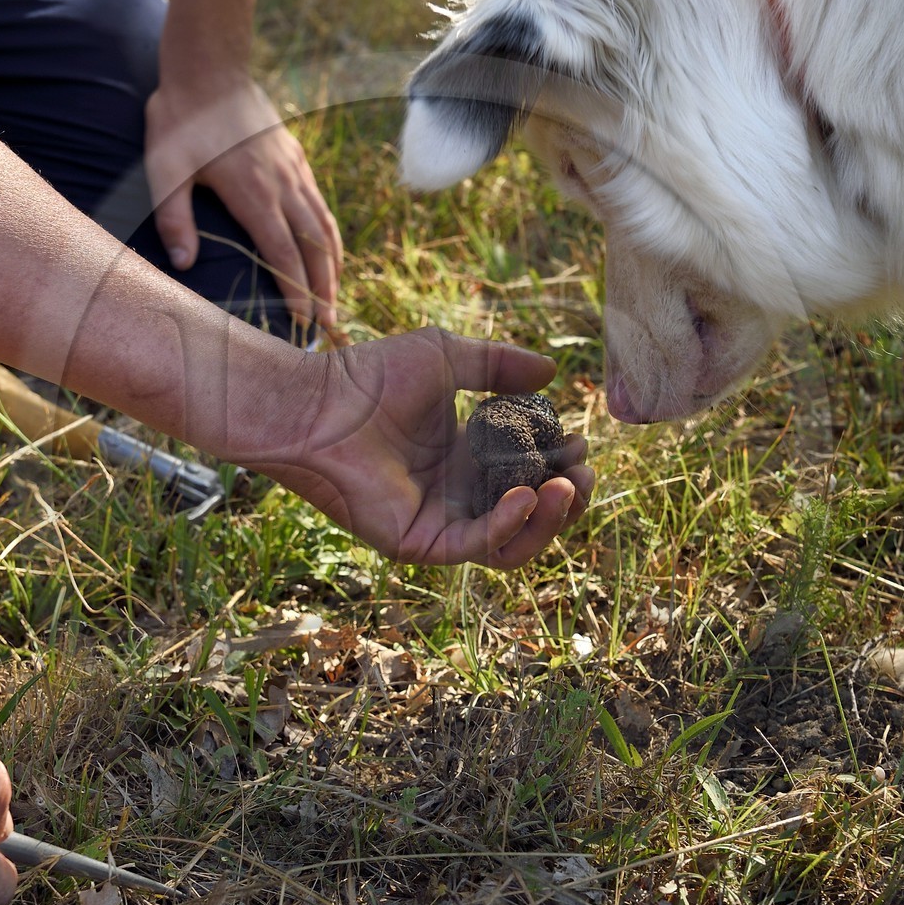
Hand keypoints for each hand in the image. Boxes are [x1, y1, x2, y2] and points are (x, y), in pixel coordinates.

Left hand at [145, 77, 341, 330]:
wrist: (209, 68)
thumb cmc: (179, 121)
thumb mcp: (164, 170)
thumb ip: (174, 218)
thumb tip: (186, 264)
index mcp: (254, 194)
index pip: (284, 254)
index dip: (297, 292)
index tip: (304, 322)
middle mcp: (283, 186)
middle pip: (314, 248)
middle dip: (324, 290)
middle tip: (329, 326)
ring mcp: (294, 172)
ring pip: (324, 227)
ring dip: (333, 266)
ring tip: (335, 298)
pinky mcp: (296, 160)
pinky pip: (321, 205)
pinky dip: (329, 236)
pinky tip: (328, 251)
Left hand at [250, 328, 594, 566]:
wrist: (317, 405)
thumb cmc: (370, 377)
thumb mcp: (448, 357)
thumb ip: (500, 365)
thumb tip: (552, 374)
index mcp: (464, 456)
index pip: (528, 472)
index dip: (559, 462)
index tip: (580, 440)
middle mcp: (456, 495)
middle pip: (530, 514)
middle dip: (567, 498)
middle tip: (585, 472)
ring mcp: (440, 522)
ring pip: (512, 541)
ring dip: (549, 520)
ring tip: (568, 486)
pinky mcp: (420, 543)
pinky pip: (477, 547)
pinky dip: (508, 524)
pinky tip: (526, 494)